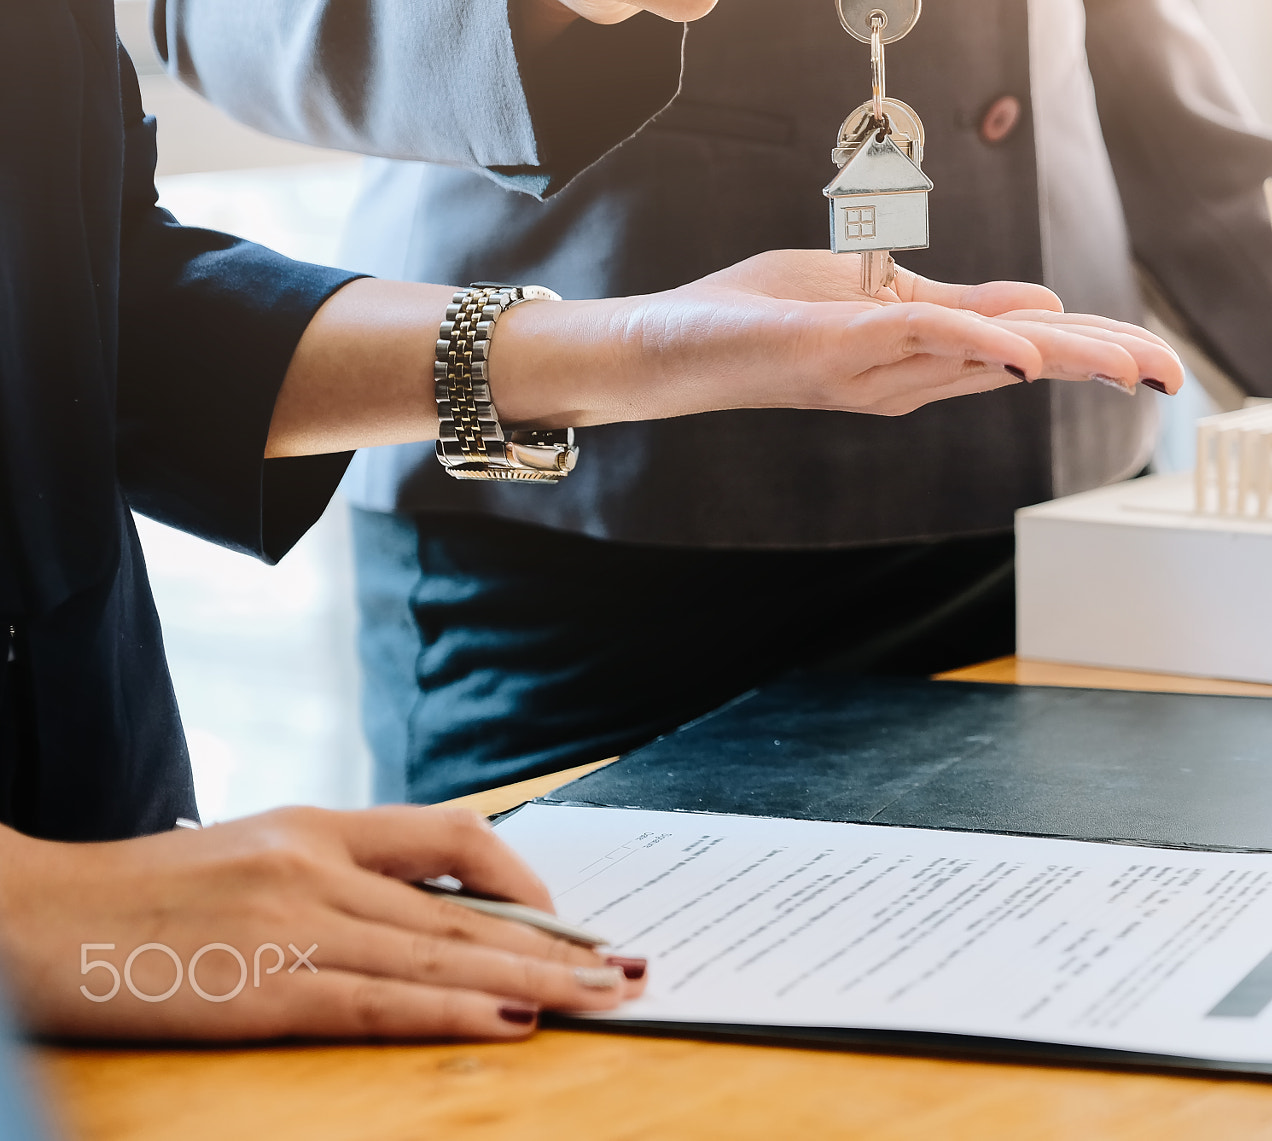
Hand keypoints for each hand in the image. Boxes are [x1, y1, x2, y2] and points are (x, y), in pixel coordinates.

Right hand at [0, 807, 644, 1040]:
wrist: (24, 917)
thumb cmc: (131, 902)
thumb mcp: (244, 857)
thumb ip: (332, 875)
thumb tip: (424, 917)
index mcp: (315, 826)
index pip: (452, 837)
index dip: (523, 881)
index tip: (571, 922)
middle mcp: (315, 864)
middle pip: (466, 910)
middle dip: (562, 945)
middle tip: (634, 968)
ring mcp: (288, 923)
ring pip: (440, 954)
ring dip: (536, 980)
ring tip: (606, 997)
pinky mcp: (257, 988)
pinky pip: (377, 1003)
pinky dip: (454, 1011)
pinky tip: (513, 1020)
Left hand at [493, 250, 1185, 426]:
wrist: (667, 345)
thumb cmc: (758, 313)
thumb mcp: (872, 292)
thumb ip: (954, 302)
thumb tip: (1043, 308)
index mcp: (927, 352)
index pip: (1031, 348)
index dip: (1101, 351)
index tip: (1165, 366)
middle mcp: (915, 371)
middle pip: (1030, 363)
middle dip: (1107, 366)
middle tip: (1178, 379)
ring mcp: (880, 367)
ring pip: (993, 355)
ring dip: (1070, 357)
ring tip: (1139, 364)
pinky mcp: (840, 351)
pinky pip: (923, 341)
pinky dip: (980, 344)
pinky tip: (1031, 352)